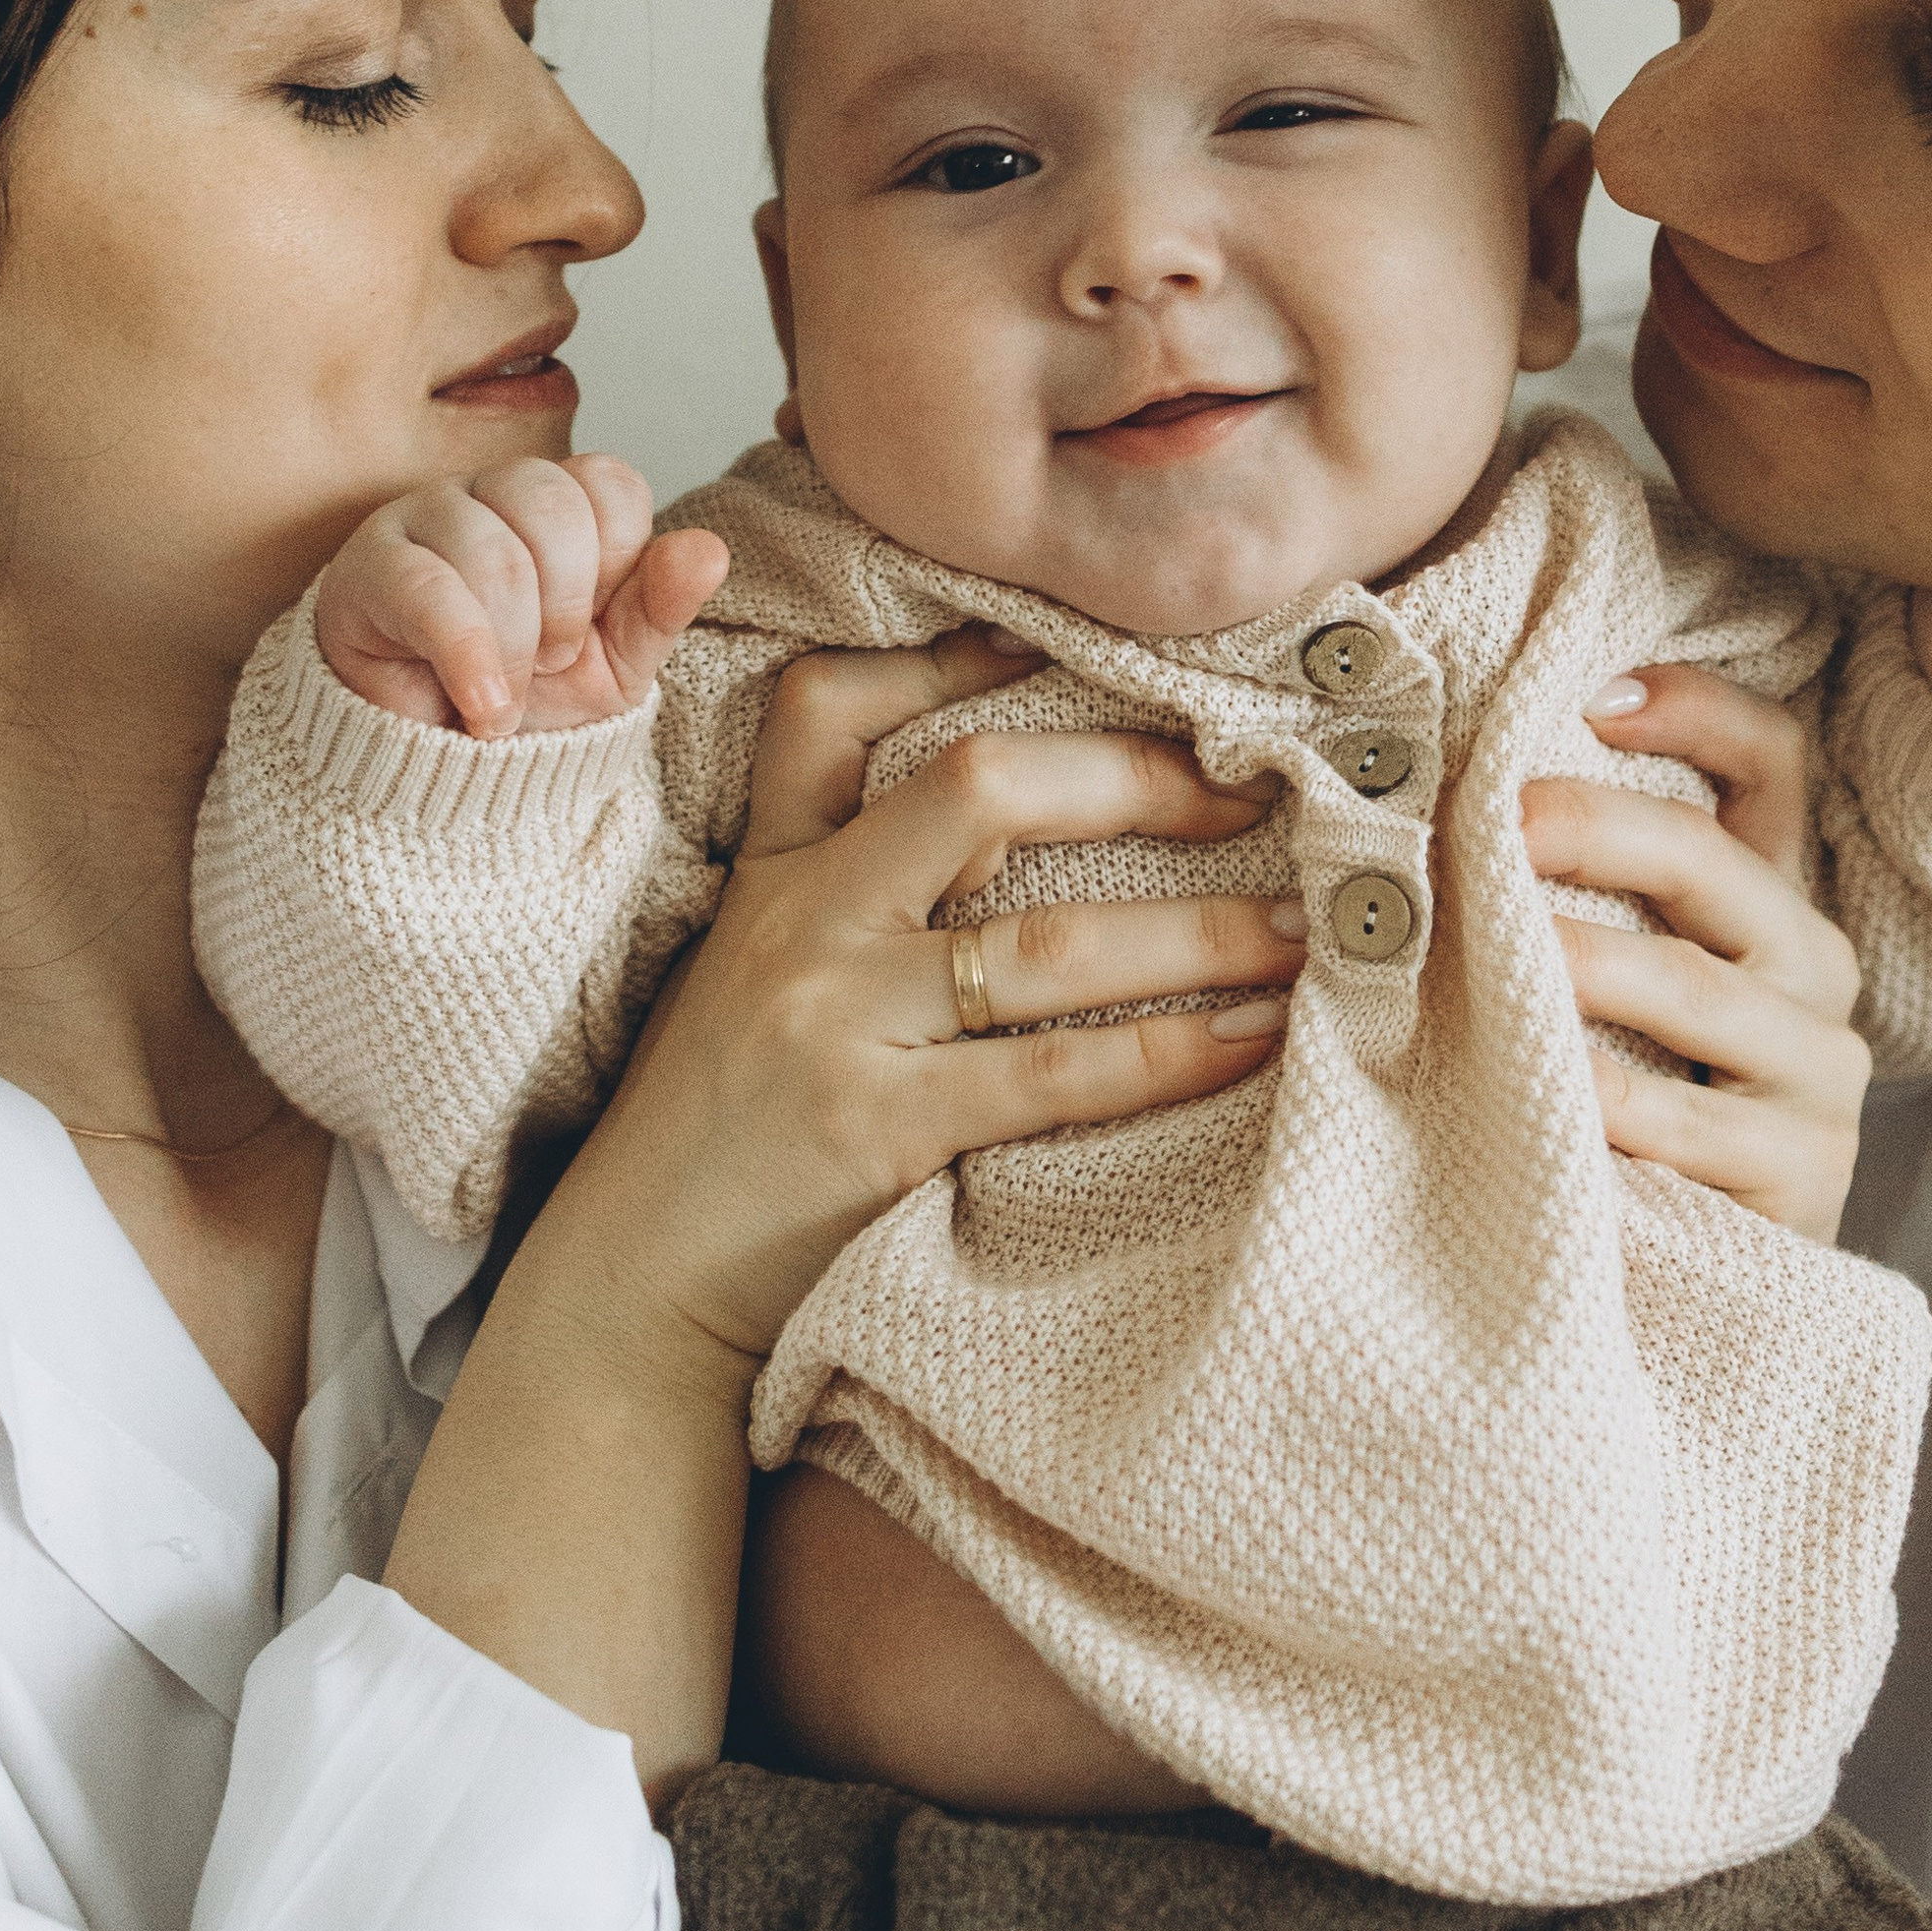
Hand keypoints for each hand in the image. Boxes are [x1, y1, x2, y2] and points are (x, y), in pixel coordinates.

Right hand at [313, 454, 730, 735]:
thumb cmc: (530, 692)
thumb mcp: (615, 663)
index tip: (591, 625)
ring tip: (508, 694)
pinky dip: (471, 660)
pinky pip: (432, 592)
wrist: (444, 759)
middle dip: (565, 605)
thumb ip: (660, 606)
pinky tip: (484, 709)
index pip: (611, 482)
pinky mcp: (370, 566)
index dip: (616, 562)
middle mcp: (492, 490)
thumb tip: (708, 550)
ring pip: (492, 550)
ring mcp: (425, 517)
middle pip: (552, 503)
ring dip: (515, 646)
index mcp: (560, 501)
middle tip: (551, 662)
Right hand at [390, 664, 1299, 1796]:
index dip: (952, 656)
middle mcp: (801, 924)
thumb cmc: (715, 1122)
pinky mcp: (875, 1132)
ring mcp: (835, 1024)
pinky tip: (1255, 1039)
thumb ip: (850, 884)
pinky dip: (1173, 1051)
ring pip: (1050, 942)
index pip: (832, 708)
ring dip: (1201, 931)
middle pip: (982, 787)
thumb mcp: (751, 966)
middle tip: (1258, 786)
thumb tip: (1021, 815)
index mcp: (767, 869)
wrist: (629, 1287)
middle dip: (1139, 776)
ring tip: (1301, 927)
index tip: (1071, 643)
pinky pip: (1056, 1073)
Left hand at [1524, 666, 1869, 1240]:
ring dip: (1587, 963)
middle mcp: (1812, 967)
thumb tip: (1397, 823)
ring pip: (1699, 987)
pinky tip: (1545, 1092)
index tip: (1592, 694)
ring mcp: (1818, 1071)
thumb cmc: (1619, 1111)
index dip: (1697, 711)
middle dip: (1599, 828)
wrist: (1696, 1296)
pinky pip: (1692, 1121)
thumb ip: (1550, 899)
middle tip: (1500, 821)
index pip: (1770, 767)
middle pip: (1718, 861)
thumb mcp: (1595, 990)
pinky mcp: (1802, 1174)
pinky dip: (1611, 1102)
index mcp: (1765, 900)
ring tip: (1501, 951)